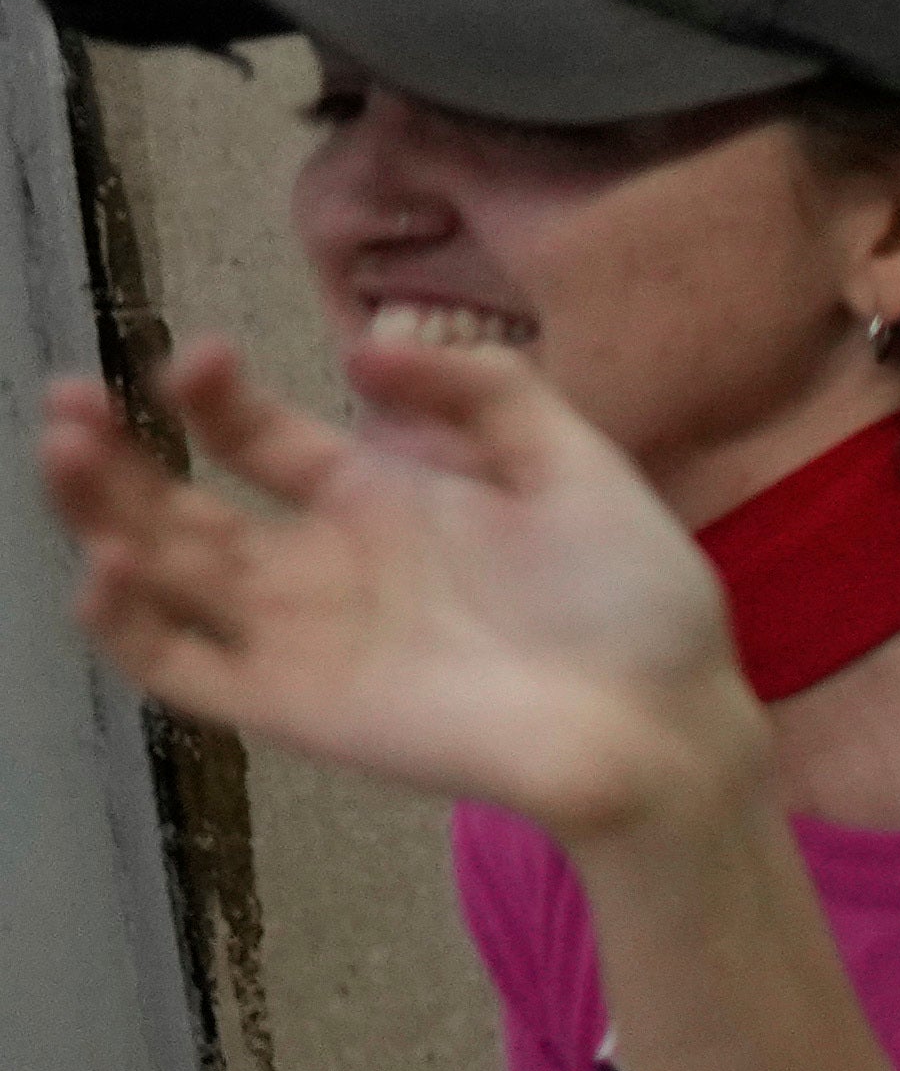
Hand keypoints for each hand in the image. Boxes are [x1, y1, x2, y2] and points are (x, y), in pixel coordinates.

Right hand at [46, 332, 762, 836]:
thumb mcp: (571, 463)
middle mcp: (321, 565)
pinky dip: (129, 627)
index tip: (198, 357)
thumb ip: (484, 390)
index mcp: (379, 498)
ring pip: (159, 575)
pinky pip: (183, 672)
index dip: (215, 395)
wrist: (665, 721)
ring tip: (63, 447)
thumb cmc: (632, 597)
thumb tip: (365, 350)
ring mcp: (299, 638)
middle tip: (67, 398)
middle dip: (113, 451)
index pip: (257, 437)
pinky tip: (109, 566)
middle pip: (178, 504)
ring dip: (97, 515)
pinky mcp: (294, 707)